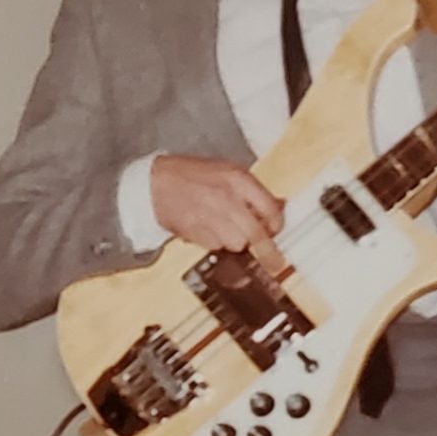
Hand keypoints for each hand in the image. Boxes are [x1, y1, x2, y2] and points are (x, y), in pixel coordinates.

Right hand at [151, 155, 283, 252]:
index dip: (277, 225)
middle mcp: (227, 198)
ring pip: (237, 244)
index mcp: (238, 180)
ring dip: (236, 242)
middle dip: (267, 252)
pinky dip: (216, 243)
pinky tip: (210, 229)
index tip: (276, 232)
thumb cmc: (192, 175)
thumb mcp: (229, 172)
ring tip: (227, 230)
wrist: (157, 182)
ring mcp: (209, 216)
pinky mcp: (195, 232)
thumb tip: (279, 206)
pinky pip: (216, 246)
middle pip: (256, 234)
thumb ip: (254, 191)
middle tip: (275, 263)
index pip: (271, 210)